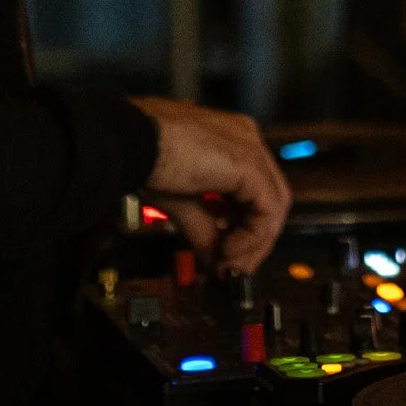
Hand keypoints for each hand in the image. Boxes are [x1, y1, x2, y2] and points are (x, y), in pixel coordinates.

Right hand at [130, 97, 290, 275]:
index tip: (227, 255)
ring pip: (275, 204)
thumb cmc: (143, 158)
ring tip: (229, 264)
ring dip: (255, 243)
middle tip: (233, 267)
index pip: (255, 189)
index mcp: (230, 139)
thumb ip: (203, 225)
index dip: (245, 226)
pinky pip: (267, 209)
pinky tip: (228, 250)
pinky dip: (253, 237)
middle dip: (254, 239)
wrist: (131, 143)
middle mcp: (246, 138)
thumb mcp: (180, 200)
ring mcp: (250, 147)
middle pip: (270, 196)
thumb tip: (212, 254)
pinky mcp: (248, 162)